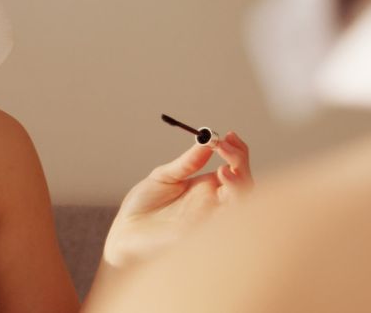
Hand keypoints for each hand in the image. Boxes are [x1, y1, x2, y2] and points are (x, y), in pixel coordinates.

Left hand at [102, 132, 252, 267]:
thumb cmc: (143, 205)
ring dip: (240, 183)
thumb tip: (206, 142)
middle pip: (246, 182)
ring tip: (223, 169)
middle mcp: (214, 203)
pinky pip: (226, 222)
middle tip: (225, 147)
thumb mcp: (164, 176)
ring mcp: (210, 219)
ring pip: (243, 203)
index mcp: (207, 187)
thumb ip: (186, 162)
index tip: (226, 136)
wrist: (125, 232)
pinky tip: (219, 188)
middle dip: (241, 162)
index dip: (236, 151)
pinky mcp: (202, 234)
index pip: (234, 167)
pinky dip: (229, 204)